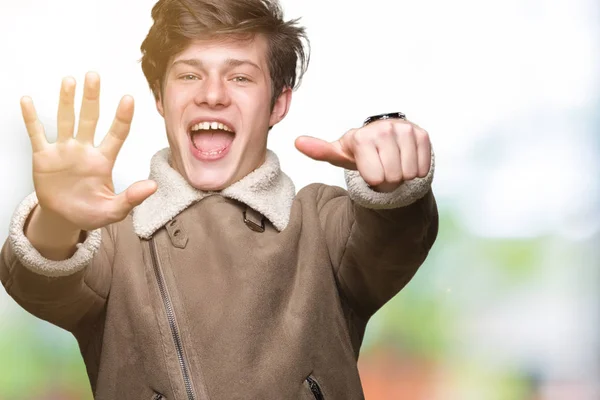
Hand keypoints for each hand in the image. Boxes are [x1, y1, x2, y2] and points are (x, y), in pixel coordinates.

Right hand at [22, 72, 156, 230]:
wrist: (64, 218)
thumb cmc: (91, 212)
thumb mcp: (113, 210)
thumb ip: (131, 198)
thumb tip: (153, 187)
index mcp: (104, 161)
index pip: (117, 134)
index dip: (122, 117)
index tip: (128, 99)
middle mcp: (84, 150)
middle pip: (90, 119)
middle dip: (91, 98)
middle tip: (94, 76)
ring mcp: (64, 151)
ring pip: (66, 120)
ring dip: (66, 101)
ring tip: (69, 81)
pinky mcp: (44, 157)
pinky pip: (37, 134)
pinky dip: (31, 118)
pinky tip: (27, 101)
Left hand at [294, 118, 430, 191]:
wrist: (384, 139)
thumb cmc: (360, 151)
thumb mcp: (339, 153)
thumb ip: (319, 150)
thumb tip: (297, 142)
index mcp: (362, 137)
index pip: (375, 178)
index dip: (372, 179)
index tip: (368, 167)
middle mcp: (384, 129)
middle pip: (394, 177)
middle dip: (388, 177)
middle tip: (382, 165)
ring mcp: (405, 130)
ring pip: (409, 173)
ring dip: (402, 173)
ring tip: (393, 161)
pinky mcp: (422, 134)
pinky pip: (423, 167)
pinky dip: (416, 169)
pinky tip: (406, 158)